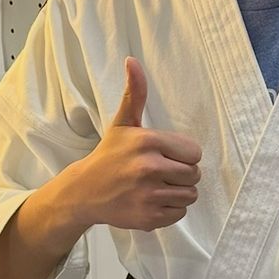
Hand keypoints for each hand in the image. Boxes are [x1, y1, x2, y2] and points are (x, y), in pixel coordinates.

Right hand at [66, 57, 201, 231]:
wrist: (84, 192)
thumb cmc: (109, 155)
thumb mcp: (122, 123)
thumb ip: (134, 93)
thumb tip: (132, 61)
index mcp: (148, 142)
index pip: (194, 153)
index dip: (183, 155)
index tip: (165, 156)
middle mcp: (149, 168)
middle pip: (194, 175)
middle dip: (182, 175)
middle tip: (160, 172)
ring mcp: (148, 195)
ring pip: (189, 196)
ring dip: (178, 192)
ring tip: (157, 186)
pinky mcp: (148, 217)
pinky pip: (179, 214)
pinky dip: (170, 210)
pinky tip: (152, 201)